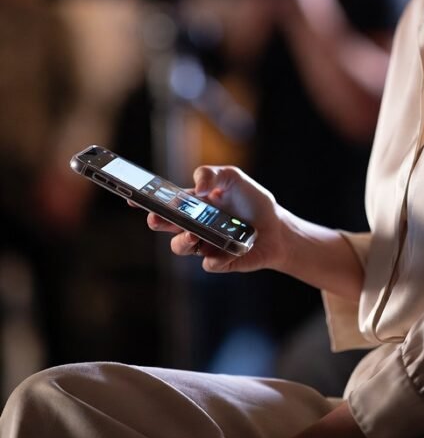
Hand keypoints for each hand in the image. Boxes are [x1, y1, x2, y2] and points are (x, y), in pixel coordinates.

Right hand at [147, 165, 288, 272]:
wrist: (277, 227)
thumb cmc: (251, 201)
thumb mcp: (234, 178)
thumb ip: (213, 174)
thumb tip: (198, 184)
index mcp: (192, 204)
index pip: (163, 202)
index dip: (146, 200)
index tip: (133, 197)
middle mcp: (193, 225)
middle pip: (166, 226)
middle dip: (157, 222)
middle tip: (155, 218)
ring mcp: (204, 244)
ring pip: (181, 247)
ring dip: (182, 241)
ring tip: (192, 234)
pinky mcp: (221, 261)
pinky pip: (209, 263)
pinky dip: (213, 259)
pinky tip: (219, 253)